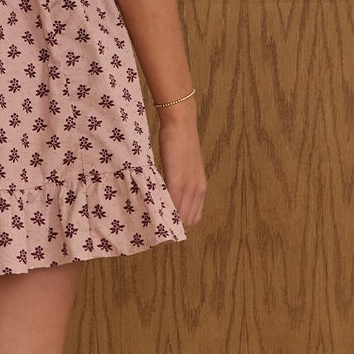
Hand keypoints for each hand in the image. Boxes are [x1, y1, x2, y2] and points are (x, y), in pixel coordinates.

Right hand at [156, 105, 207, 226]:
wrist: (181, 125)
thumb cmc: (179, 143)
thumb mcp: (185, 168)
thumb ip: (180, 184)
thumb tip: (168, 198)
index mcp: (201, 188)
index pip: (194, 218)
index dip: (181, 226)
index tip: (167, 228)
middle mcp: (198, 190)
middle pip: (187, 221)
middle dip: (173, 228)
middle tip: (157, 228)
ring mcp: (189, 186)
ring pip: (180, 216)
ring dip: (168, 222)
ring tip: (153, 223)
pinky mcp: (177, 180)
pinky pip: (171, 203)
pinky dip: (163, 211)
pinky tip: (152, 212)